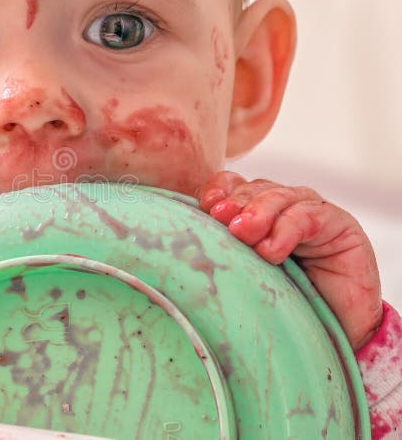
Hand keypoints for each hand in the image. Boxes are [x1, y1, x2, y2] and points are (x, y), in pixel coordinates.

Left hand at [198, 171, 383, 349]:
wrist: (335, 333)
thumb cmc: (283, 307)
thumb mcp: (244, 277)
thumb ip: (221, 257)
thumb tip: (184, 250)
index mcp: (252, 213)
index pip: (230, 187)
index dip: (217, 191)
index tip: (205, 207)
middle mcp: (280, 207)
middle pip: (252, 189)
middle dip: (235, 203)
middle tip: (221, 219)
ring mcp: (309, 211)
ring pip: (278, 196)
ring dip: (258, 213)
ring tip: (243, 233)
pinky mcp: (338, 224)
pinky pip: (307, 216)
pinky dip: (286, 230)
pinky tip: (273, 250)